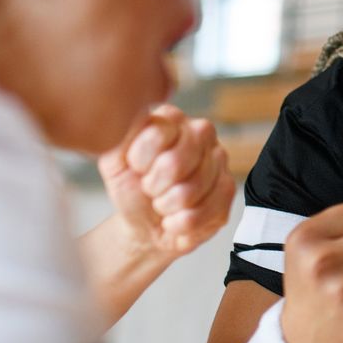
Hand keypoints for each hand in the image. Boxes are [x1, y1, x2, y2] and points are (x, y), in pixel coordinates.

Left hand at [97, 106, 234, 260]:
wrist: (145, 226)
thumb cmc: (132, 190)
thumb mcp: (114, 161)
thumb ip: (119, 136)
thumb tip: (129, 116)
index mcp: (171, 119)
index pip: (158, 133)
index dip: (140, 160)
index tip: (136, 168)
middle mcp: (200, 133)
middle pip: (176, 163)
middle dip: (154, 186)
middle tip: (150, 188)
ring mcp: (219, 160)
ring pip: (190, 190)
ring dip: (167, 206)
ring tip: (163, 203)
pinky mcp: (228, 190)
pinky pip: (204, 212)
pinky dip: (181, 223)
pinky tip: (177, 217)